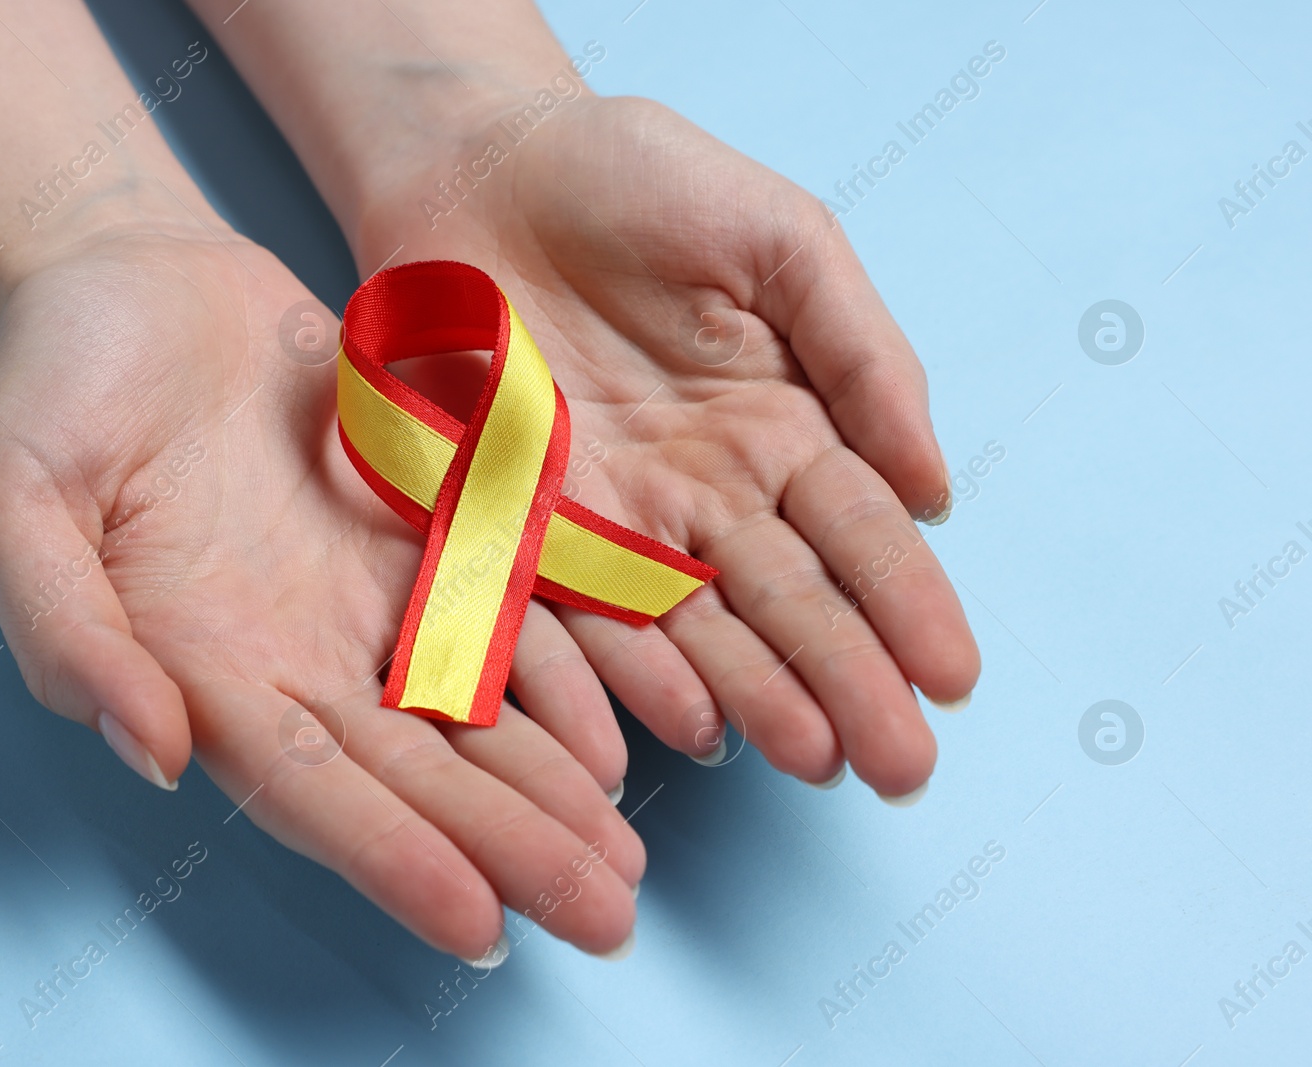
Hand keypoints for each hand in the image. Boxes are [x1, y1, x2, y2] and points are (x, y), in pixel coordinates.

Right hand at [0, 219, 643, 956]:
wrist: (137, 277)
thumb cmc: (56, 382)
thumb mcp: (12, 496)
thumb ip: (68, 629)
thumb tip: (154, 753)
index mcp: (203, 668)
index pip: (310, 790)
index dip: (392, 857)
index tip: (478, 922)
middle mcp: (299, 656)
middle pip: (418, 775)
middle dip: (511, 851)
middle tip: (606, 921)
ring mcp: (368, 596)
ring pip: (476, 713)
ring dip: (553, 790)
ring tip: (627, 864)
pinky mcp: (424, 528)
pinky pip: (508, 611)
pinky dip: (564, 674)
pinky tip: (619, 733)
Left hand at [348, 95, 980, 798]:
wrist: (483, 164)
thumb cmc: (637, 179)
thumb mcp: (780, 240)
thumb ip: (861, 356)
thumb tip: (934, 491)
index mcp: (780, 425)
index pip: (857, 532)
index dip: (906, 603)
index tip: (955, 678)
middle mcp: (706, 491)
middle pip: (789, 601)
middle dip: (851, 682)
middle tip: (903, 766)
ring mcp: (614, 517)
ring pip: (697, 627)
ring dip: (757, 696)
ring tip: (815, 758)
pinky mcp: (520, 523)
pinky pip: (579, 610)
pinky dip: (631, 670)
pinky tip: (687, 723)